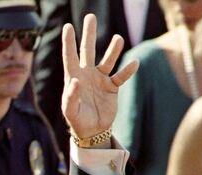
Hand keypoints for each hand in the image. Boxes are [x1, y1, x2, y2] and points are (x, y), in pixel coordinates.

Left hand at [61, 14, 138, 139]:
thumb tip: (74, 80)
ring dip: (113, 50)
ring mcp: (100, 79)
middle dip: (89, 34)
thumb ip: (70, 96)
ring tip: (118, 39)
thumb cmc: (77, 120)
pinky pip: (121, 76)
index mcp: (73, 77)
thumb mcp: (70, 111)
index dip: (69, 42)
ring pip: (108, 60)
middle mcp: (87, 74)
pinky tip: (134, 63)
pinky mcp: (112, 87)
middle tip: (91, 17)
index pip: (70, 56)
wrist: (92, 130)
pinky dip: (128, 70)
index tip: (68, 27)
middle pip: (88, 50)